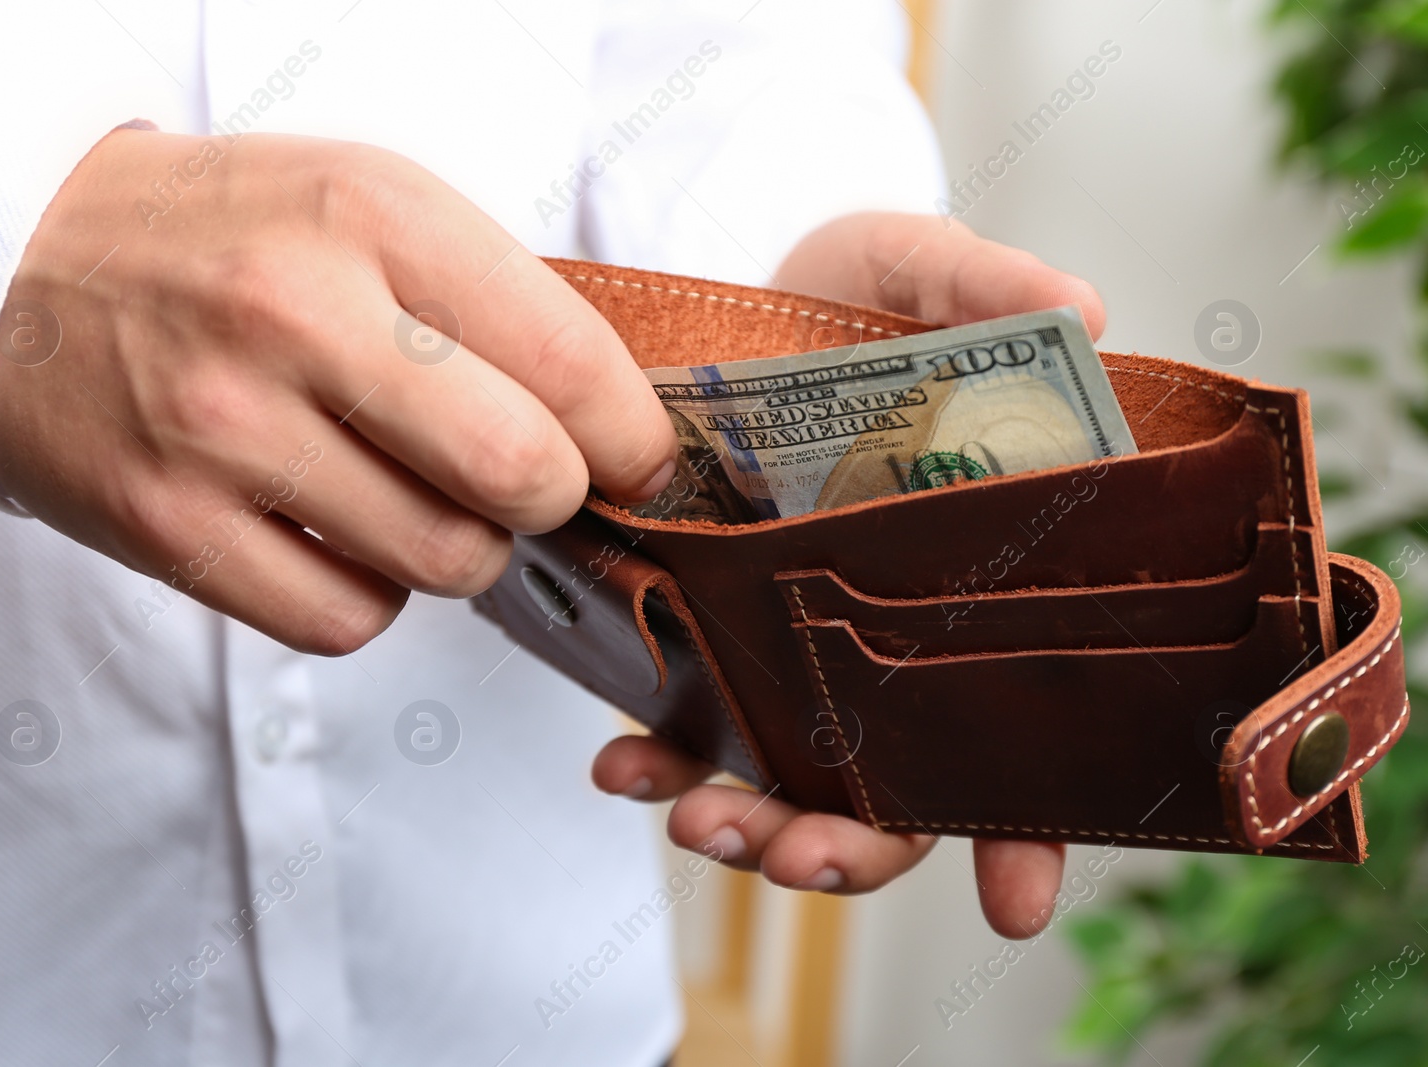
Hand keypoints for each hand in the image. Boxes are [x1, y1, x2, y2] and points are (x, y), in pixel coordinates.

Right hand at [0, 128, 674, 653]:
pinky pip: (346, 622)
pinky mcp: (168, 526)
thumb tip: (610, 422)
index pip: (568, 356)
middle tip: (526, 483)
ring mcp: (225, 429)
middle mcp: (298, 318)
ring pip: (444, 562)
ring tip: (417, 497)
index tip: (635, 459)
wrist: (11, 265)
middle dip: (551, 498)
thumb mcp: (361, 201)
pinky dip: (371, 597)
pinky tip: (342, 539)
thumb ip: (487, 296)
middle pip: (520, 475)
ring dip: (461, 549)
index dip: (632, 434)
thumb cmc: (219, 237)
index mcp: (370, 217)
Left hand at [593, 212, 1105, 937]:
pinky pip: (689, 731)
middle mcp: (895, 643)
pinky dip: (656, 762)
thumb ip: (986, 288)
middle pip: (899, 792)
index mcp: (977, 582)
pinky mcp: (710, 643)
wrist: (715, 309)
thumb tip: (1089, 314)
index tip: (1016, 899)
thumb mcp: (909, 270)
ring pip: (793, 785)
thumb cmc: (840, 299)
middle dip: (855, 847)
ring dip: (749, 825)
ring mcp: (800, 654)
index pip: (1025, 728)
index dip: (1029, 823)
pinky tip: (619, 763)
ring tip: (699, 819)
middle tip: (801, 856)